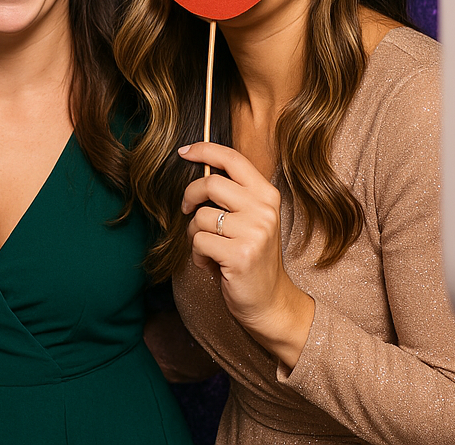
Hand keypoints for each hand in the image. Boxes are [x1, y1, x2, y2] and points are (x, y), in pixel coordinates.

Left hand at [179, 141, 313, 367]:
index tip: (183, 151)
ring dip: (194, 234)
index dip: (205, 150)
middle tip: (187, 209)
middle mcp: (264, 209)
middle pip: (210, 184)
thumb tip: (199, 166)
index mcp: (266, 195)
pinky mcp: (240, 255)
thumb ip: (233, 194)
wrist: (270, 302)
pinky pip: (199, 242)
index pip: (233, 159)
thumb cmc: (251, 256)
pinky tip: (211, 264)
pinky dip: (197, 254)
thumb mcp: (251, 218)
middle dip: (190, 196)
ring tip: (208, 248)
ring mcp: (254, 232)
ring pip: (200, 216)